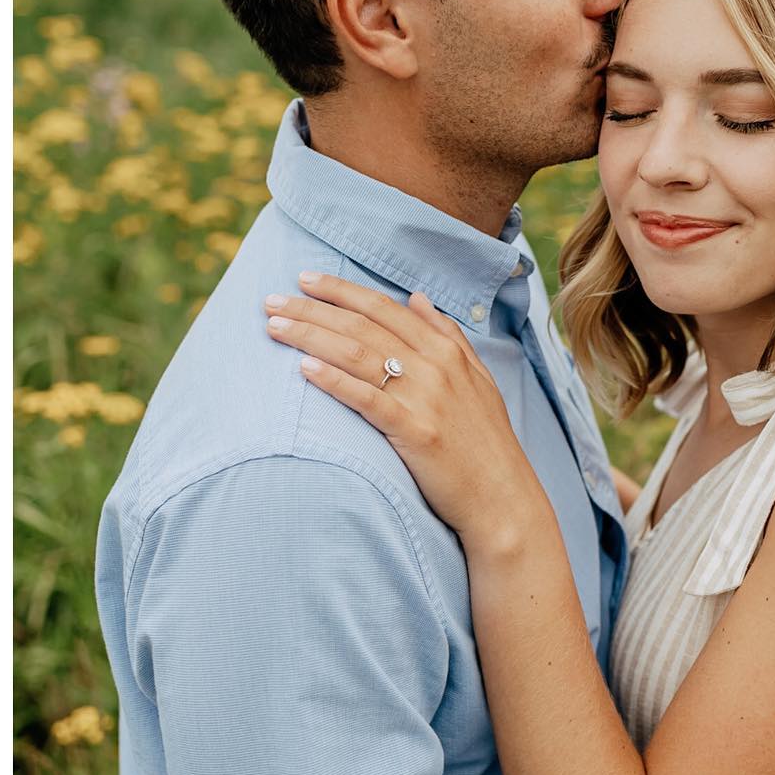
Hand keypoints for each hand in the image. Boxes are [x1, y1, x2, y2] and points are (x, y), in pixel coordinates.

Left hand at [263, 273, 548, 543]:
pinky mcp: (415, 432)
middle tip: (271, 300)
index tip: (305, 278)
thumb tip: (417, 297)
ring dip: (311, 336)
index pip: (384, 307)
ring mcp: (426, 397)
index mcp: (447, 349)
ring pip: (358, 354)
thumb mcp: (477, 376)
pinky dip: (335, 380)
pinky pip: (368, 399)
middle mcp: (436, 365)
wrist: (502, 496)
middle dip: (313, 308)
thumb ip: (447, 334)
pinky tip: (304, 369)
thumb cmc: (485, 440)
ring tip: (275, 327)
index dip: (342, 290)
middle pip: (363, 325)